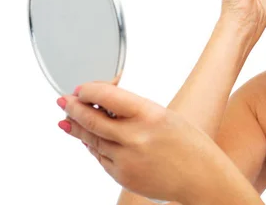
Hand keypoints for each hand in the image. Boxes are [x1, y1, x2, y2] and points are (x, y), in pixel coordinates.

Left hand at [56, 83, 218, 202]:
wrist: (202, 178)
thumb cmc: (190, 145)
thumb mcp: (166, 117)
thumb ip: (136, 111)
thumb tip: (106, 105)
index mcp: (150, 115)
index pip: (107, 96)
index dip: (88, 91)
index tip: (82, 88)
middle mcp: (135, 137)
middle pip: (91, 120)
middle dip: (73, 108)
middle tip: (63, 101)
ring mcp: (127, 159)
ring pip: (92, 140)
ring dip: (78, 128)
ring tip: (67, 120)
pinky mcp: (123, 177)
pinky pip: (101, 158)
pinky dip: (94, 147)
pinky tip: (90, 141)